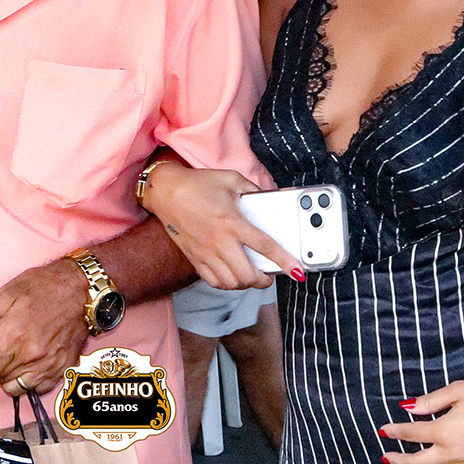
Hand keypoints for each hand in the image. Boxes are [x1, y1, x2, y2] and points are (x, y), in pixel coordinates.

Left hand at [0, 260, 91, 393]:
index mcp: (13, 338)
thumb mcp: (4, 296)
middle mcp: (31, 357)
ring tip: (14, 355)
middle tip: (0, 346)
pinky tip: (30, 362)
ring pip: (16, 389)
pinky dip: (30, 380)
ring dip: (10, 376)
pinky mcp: (62, 369)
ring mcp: (48, 366)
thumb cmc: (43, 288)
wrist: (81, 289)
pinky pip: (38, 389)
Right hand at [139, 163, 298, 291]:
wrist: (166, 191)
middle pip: (248, 275)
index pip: (265, 246)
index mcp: (232, 222)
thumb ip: (254, 190)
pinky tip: (233, 275)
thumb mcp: (231, 180)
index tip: (297, 271)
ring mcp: (205, 253)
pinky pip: (214, 281)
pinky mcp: (194, 258)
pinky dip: (227, 284)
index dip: (284, 261)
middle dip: (264, 280)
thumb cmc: (198, 184)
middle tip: (270, 274)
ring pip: (231, 283)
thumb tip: (271, 199)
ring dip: (246, 283)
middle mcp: (219, 241)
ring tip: (252, 275)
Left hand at [377, 376, 463, 463]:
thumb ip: (430, 401)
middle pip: (418, 463)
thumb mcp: (457, 391)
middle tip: (387, 456)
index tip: (384, 430)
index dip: (394, 432)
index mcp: (445, 431)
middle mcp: (454, 452)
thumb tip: (407, 408)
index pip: (411, 434)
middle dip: (398, 460)